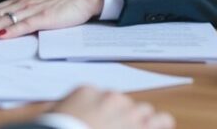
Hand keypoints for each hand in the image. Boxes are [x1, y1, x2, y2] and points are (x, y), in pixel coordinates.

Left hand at [0, 0, 102, 38]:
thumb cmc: (61, 2)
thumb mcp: (35, 7)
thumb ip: (20, 14)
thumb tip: (2, 26)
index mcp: (18, 1)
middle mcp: (21, 3)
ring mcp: (32, 9)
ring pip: (3, 19)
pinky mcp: (45, 17)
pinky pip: (25, 24)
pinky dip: (12, 30)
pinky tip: (1, 35)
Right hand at [46, 85, 174, 128]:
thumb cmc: (59, 128)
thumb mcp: (53, 114)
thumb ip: (65, 109)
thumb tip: (63, 111)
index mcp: (87, 91)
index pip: (103, 98)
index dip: (103, 113)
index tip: (99, 123)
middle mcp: (110, 98)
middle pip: (125, 103)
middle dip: (124, 117)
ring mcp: (128, 113)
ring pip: (145, 110)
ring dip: (143, 120)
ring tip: (142, 127)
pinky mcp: (142, 127)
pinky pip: (163, 120)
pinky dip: (161, 125)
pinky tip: (161, 126)